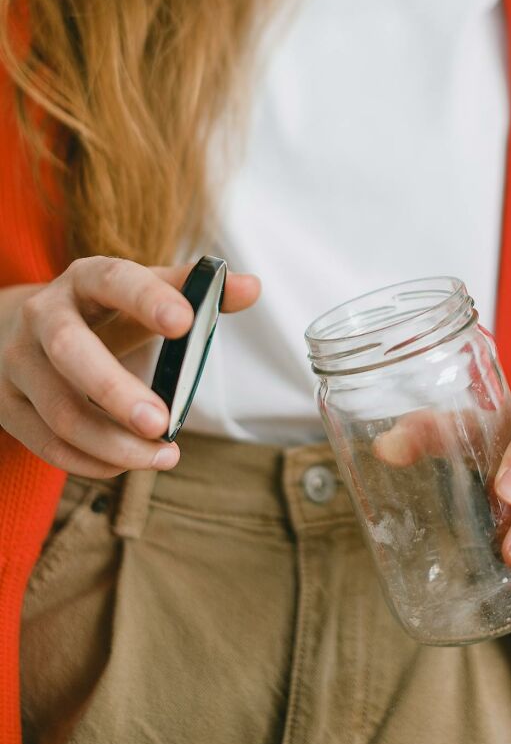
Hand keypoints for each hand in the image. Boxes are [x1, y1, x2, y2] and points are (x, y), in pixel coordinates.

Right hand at [0, 257, 259, 477]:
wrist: (24, 330)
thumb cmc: (102, 312)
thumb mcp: (142, 293)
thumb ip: (195, 291)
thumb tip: (252, 287)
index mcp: (84, 279)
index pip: (113, 280)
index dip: (147, 299)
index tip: (185, 322)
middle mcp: (42, 316)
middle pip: (70, 352)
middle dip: (117, 390)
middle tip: (164, 422)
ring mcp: (17, 363)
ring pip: (60, 411)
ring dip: (113, 442)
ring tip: (164, 456)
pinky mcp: (8, 406)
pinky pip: (48, 444)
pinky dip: (92, 462)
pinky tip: (127, 464)